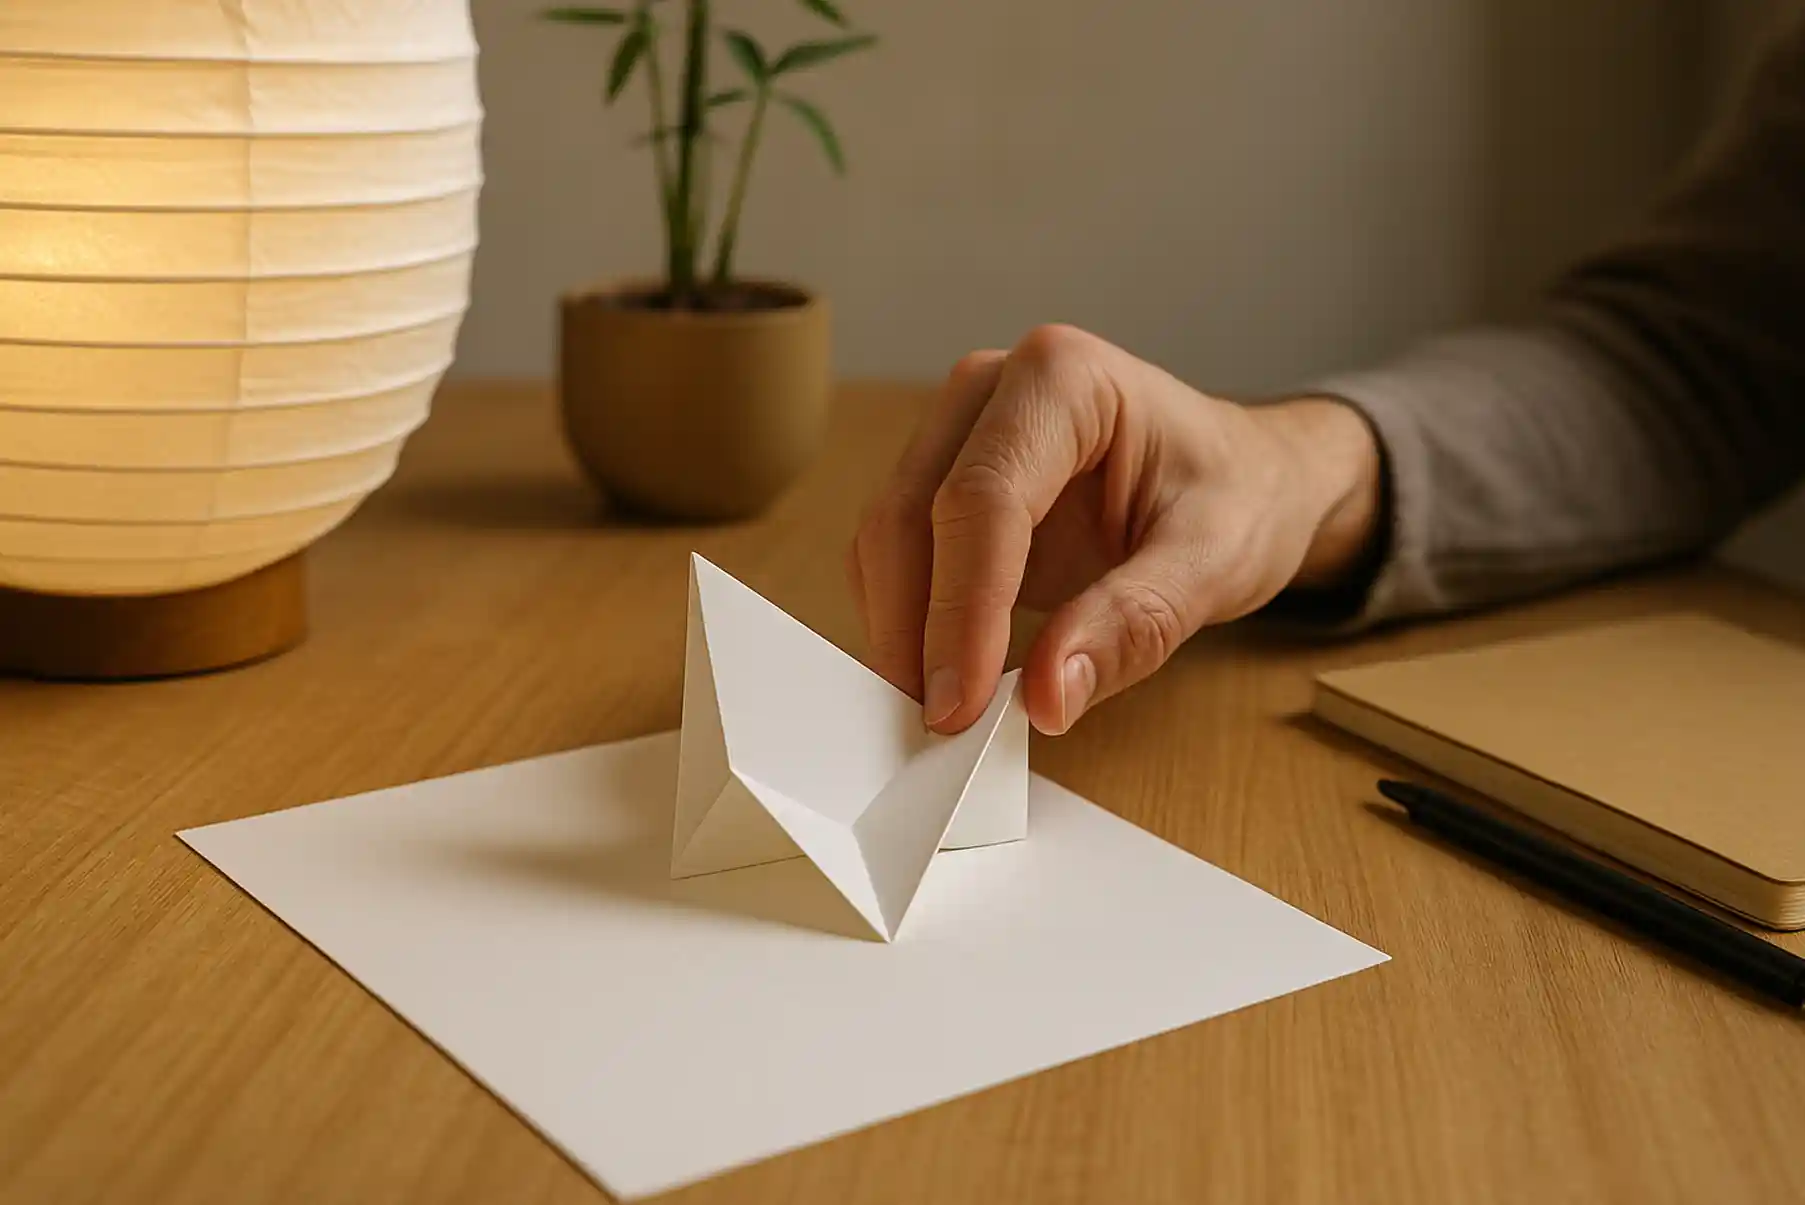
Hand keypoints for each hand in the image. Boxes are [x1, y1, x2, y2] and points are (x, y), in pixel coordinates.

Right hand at [846, 324, 1382, 735]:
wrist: (1248, 478)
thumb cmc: (1239, 497)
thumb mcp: (1215, 562)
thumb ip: (1133, 625)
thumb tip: (1046, 697)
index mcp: (1063, 378)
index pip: (982, 498)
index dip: (962, 609)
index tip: (960, 704)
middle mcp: (992, 389)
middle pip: (911, 515)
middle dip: (916, 630)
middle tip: (944, 727)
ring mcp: (958, 432)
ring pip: (888, 540)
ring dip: (903, 633)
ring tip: (946, 713)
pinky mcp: (943, 482)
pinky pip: (898, 560)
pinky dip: (911, 625)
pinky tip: (949, 677)